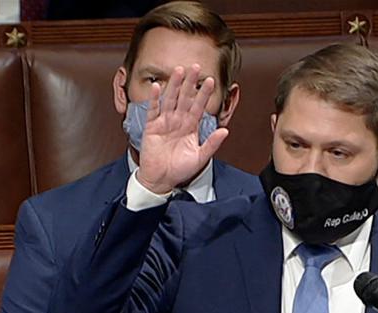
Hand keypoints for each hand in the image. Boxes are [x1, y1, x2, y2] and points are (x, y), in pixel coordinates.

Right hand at [135, 64, 229, 194]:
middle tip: (195, 67)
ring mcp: (165, 122)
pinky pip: (153, 110)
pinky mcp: (152, 127)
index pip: (199, 106)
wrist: (161, 180)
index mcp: (191, 127)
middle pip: (185, 98)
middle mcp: (178, 121)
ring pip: (170, 99)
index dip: (204, 94)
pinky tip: (157, 87)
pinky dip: (155, 99)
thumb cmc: (180, 169)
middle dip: (190, 83)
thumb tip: (226, 131)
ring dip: (174, 85)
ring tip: (179, 70)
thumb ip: (212, 144)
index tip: (210, 80)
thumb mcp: (200, 158)